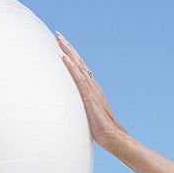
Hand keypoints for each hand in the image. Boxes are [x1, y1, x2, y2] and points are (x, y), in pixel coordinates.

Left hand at [56, 32, 128, 150]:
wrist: (114, 137)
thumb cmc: (102, 130)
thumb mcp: (88, 116)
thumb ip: (81, 110)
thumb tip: (71, 113)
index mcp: (92, 89)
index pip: (80, 68)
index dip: (72, 56)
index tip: (63, 45)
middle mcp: (93, 86)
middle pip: (79, 62)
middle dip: (68, 48)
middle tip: (58, 35)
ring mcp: (92, 90)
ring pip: (79, 66)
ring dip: (69, 52)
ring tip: (59, 40)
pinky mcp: (89, 97)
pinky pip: (79, 79)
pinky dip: (72, 67)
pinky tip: (65, 58)